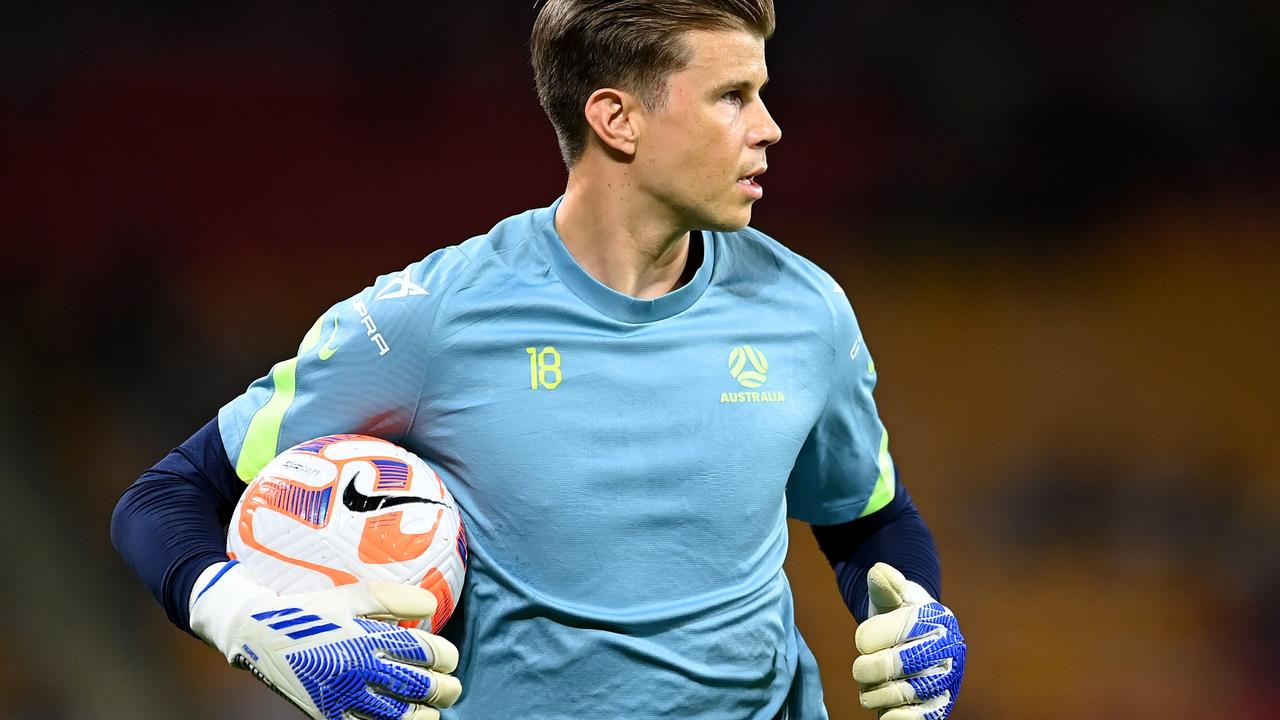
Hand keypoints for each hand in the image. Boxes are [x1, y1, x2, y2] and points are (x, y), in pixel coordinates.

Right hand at [190, 561, 460, 719]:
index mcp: (370, 639)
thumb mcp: (353, 595)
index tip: (447, 657)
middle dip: (445, 688)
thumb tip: (432, 606)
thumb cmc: (311, 611)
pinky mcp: (329, 716)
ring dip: (424, 714)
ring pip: (401, 717)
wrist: (257, 636)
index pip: (428, 654)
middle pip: (421, 687)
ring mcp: (345, 698)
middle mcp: (361, 671)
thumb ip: (395, 598)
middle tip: (450, 686)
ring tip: (431, 710)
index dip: (446, 657)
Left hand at [852, 563, 964, 718]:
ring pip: (896, 695)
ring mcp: (946, 684)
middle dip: (866, 668)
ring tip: (872, 684)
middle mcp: (950, 653)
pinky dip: (888, 715)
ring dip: (872, 693)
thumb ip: (885, 585)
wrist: (913, 649)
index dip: (867, 638)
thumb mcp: (891, 599)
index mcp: (939, 621)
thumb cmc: (898, 620)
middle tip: (862, 667)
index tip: (864, 639)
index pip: (893, 631)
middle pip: (892, 665)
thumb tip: (879, 571)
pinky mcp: (938, 710)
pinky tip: (884, 705)